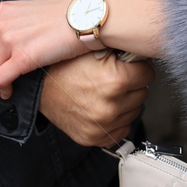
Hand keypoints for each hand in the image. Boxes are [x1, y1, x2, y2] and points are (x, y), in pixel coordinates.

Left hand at [0, 0, 88, 104]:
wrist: (85, 16)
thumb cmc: (64, 15)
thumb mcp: (28, 10)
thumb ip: (10, 23)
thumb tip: (2, 45)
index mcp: (0, 11)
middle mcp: (1, 24)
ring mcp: (11, 40)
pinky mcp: (24, 57)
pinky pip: (0, 80)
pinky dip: (1, 90)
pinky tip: (7, 94)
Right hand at [37, 52, 153, 146]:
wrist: (38, 88)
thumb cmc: (64, 65)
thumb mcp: (94, 49)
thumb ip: (122, 50)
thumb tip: (144, 48)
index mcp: (114, 81)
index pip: (148, 74)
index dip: (137, 67)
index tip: (128, 65)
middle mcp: (110, 106)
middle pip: (143, 93)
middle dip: (132, 84)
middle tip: (113, 77)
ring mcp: (102, 125)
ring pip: (134, 111)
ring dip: (126, 102)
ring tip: (105, 92)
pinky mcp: (94, 138)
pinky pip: (122, 129)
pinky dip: (117, 119)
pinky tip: (103, 107)